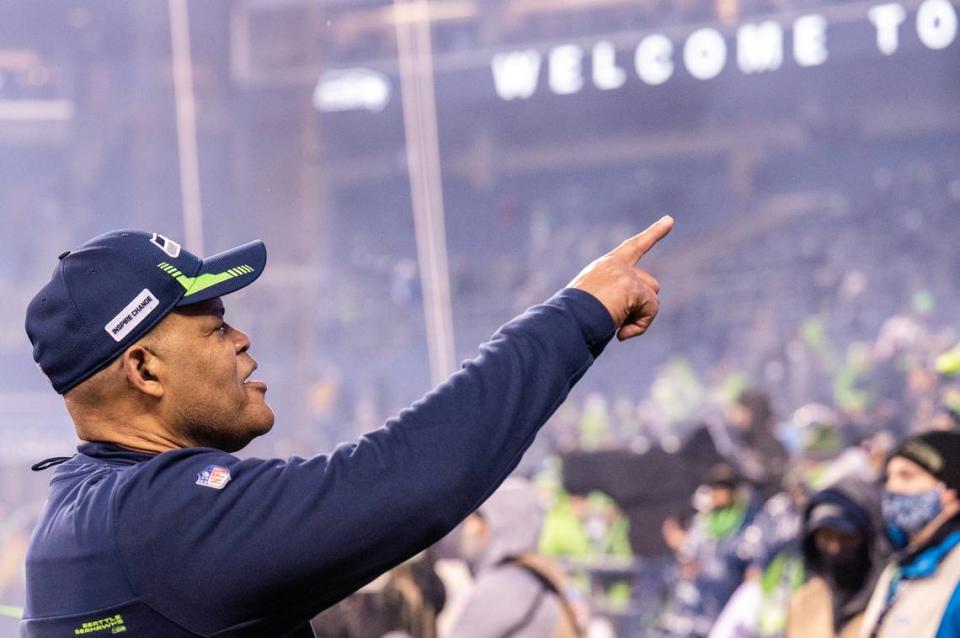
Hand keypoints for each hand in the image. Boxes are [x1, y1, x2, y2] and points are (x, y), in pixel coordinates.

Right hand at [567, 216, 672, 340]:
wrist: (567, 321)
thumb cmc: (573, 319)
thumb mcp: (592, 304)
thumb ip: (615, 302)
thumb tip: (628, 321)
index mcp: (604, 266)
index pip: (633, 246)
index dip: (653, 234)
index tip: (670, 220)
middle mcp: (616, 265)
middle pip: (650, 284)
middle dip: (644, 305)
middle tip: (621, 324)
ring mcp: (625, 275)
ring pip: (652, 299)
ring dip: (640, 317)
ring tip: (617, 327)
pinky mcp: (633, 288)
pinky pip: (650, 310)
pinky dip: (640, 326)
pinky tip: (621, 333)